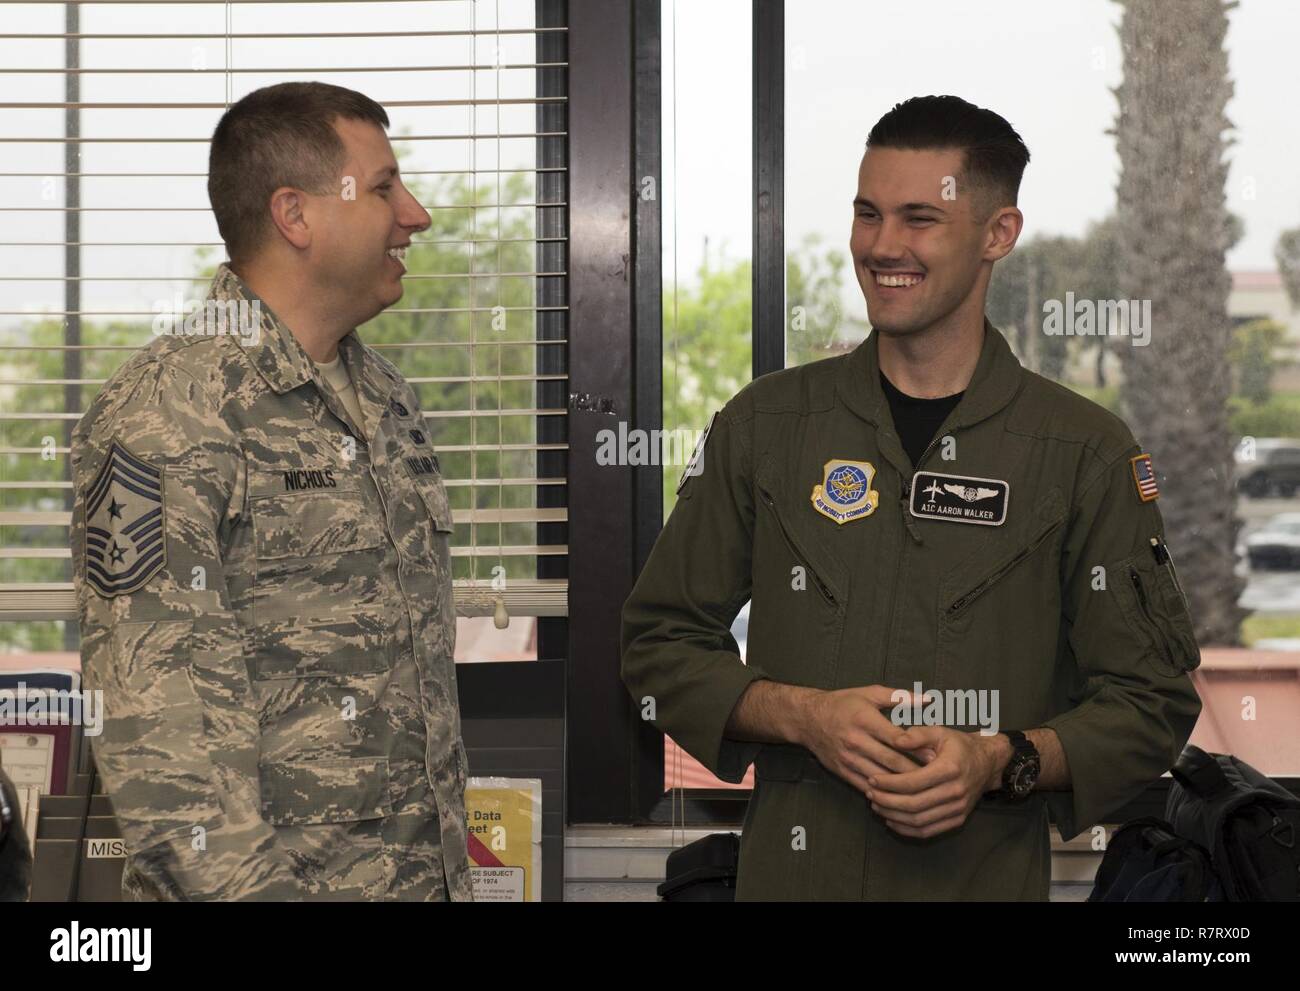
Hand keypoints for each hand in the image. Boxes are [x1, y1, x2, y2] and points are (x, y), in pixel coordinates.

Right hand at [798, 685, 938, 795]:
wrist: (808, 719)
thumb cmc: (842, 703)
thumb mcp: (868, 693)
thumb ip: (899, 697)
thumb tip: (927, 700)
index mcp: (864, 719)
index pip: (896, 739)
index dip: (918, 749)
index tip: (937, 756)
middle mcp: (855, 740)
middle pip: (891, 761)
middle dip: (916, 771)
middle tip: (937, 778)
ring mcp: (848, 758)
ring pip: (880, 777)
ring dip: (902, 785)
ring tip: (923, 790)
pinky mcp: (842, 771)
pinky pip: (866, 786)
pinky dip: (883, 793)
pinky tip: (899, 795)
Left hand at [864, 726, 1002, 838]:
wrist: (987, 763)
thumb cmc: (959, 745)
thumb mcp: (940, 732)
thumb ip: (917, 735)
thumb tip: (895, 740)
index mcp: (950, 769)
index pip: (913, 782)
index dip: (889, 783)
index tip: (872, 779)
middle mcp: (956, 792)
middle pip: (914, 805)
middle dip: (887, 801)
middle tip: (870, 794)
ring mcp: (958, 809)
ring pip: (919, 821)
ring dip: (894, 816)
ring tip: (876, 805)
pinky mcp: (958, 820)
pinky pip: (928, 831)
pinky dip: (907, 829)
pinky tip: (891, 820)